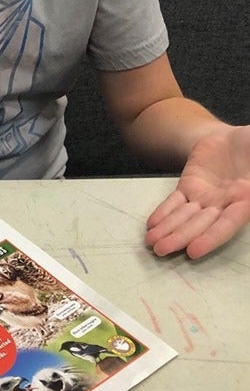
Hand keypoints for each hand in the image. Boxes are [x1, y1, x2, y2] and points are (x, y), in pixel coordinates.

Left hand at [146, 126, 249, 257]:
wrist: (235, 139)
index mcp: (246, 200)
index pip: (227, 224)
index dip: (210, 238)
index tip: (193, 251)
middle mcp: (225, 204)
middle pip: (200, 224)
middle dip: (180, 237)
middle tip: (161, 250)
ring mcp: (205, 197)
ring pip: (184, 217)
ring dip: (168, 230)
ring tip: (151, 243)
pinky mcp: (190, 186)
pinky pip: (175, 202)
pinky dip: (163, 213)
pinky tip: (152, 225)